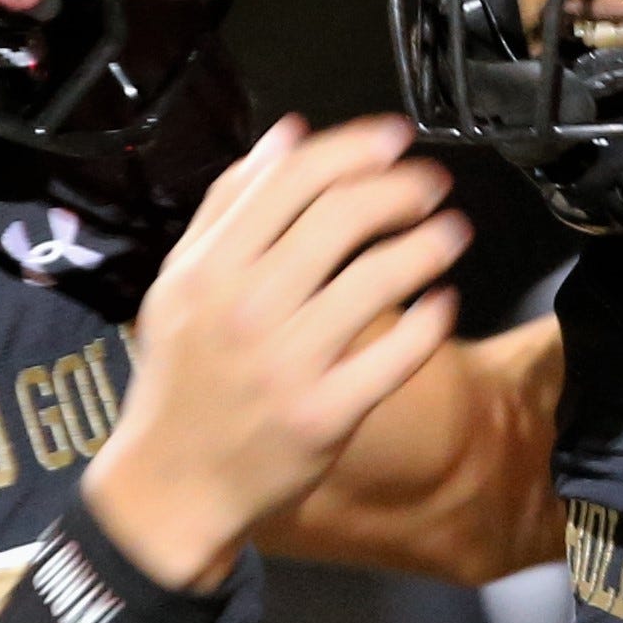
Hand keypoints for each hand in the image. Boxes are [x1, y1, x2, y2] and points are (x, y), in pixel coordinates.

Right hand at [84, 116, 469, 587]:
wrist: (171, 485)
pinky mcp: (325, 415)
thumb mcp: (182, 283)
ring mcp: (289, 364)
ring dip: (428, 245)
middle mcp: (247, 309)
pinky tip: (442, 302)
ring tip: (452, 231)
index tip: (395, 137)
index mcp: (210, 269)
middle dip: (402, 189)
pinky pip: (395, 355)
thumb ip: (229, 205)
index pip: (292, 181)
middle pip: (342, 218)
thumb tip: (286, 137)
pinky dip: (429, 322)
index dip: (355, 147)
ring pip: (377, 279)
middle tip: (433, 184)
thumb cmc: (182, 380)